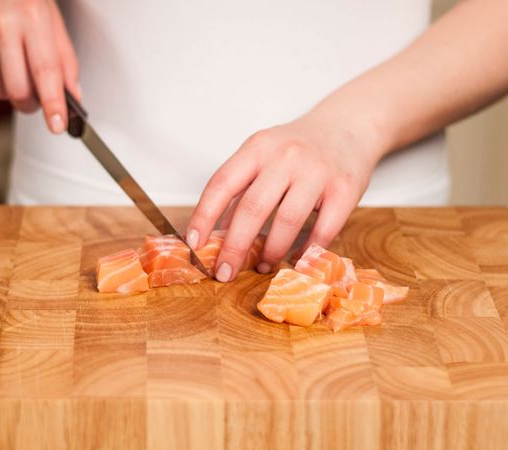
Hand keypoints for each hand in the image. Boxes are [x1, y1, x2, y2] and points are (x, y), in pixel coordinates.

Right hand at [0, 0, 79, 132]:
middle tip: (39, 97)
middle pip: (19, 91)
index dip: (53, 104)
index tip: (58, 125)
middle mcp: (1, 26)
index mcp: (31, 18)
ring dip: (12, 92)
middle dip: (32, 104)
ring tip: (16, 69)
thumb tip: (72, 97)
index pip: (45, 72)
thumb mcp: (53, 21)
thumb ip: (66, 60)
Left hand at [186, 113, 383, 281]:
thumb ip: (241, 188)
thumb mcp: (263, 154)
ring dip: (270, 252)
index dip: (204, 216)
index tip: (194, 244)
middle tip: (223, 272)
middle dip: (234, 247)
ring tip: (261, 266)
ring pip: (287, 222)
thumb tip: (215, 233)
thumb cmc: (298, 147)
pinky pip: (322, 230)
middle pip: (252, 208)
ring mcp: (317, 172)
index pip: (222, 184)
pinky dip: (306, 251)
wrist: (348, 126)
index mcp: (258, 147)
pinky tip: (295, 260)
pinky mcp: (344, 190)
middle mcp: (286, 157)